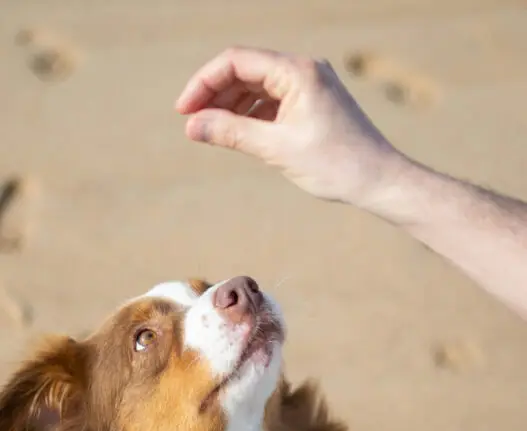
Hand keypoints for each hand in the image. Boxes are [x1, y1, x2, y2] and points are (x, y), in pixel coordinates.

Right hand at [176, 47, 401, 204]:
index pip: (237, 61)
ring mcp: (309, 86)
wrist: (379, 180)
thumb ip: (231, 133)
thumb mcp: (277, 149)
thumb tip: (191, 126)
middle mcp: (304, 70)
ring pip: (257, 87)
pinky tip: (237, 134)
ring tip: (210, 131)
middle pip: (245, 71)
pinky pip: (273, 102)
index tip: (184, 111)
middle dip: (215, 95)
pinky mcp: (312, 104)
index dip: (204, 83)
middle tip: (192, 124)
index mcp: (297, 71)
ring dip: (231, 107)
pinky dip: (251, 116)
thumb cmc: (335, 164)